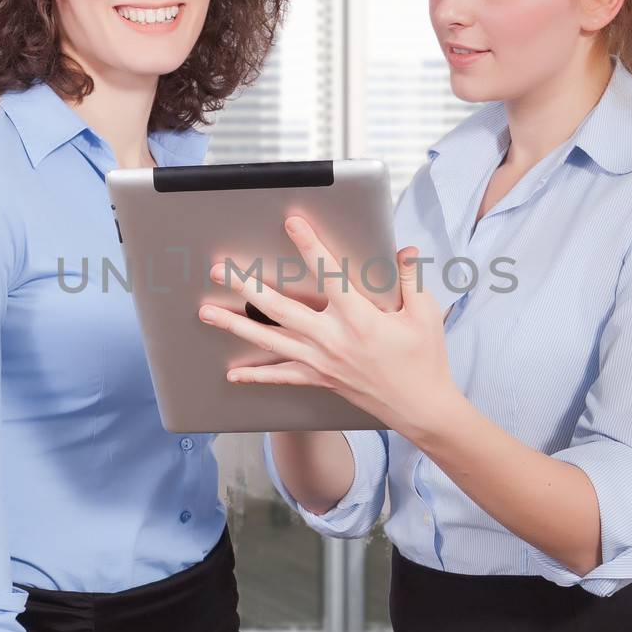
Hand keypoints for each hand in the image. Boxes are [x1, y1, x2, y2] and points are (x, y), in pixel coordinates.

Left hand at [197, 215, 459, 440]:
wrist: (420, 408)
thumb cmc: (425, 359)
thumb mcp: (425, 314)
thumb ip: (410, 279)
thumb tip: (403, 250)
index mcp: (360, 317)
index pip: (329, 274)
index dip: (310, 245)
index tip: (292, 223)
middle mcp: (333, 338)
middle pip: (280, 307)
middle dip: (247, 286)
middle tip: (220, 269)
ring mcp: (322, 361)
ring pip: (270, 339)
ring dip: (236, 324)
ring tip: (207, 312)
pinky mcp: (320, 379)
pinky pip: (281, 376)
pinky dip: (256, 375)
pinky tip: (233, 372)